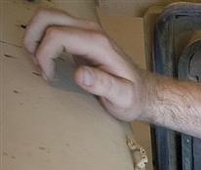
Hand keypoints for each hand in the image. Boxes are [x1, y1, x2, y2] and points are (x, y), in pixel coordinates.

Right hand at [23, 9, 149, 121]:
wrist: (143, 91)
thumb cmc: (133, 97)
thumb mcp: (123, 98)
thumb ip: (104, 85)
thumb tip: (79, 74)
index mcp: (98, 44)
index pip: (57, 36)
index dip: (45, 55)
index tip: (49, 76)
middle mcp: (91, 30)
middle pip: (47, 17)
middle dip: (33, 40)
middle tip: (38, 65)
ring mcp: (86, 30)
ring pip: (47, 17)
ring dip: (34, 36)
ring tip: (40, 62)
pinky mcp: (81, 35)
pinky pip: (53, 25)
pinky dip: (41, 38)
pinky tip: (47, 59)